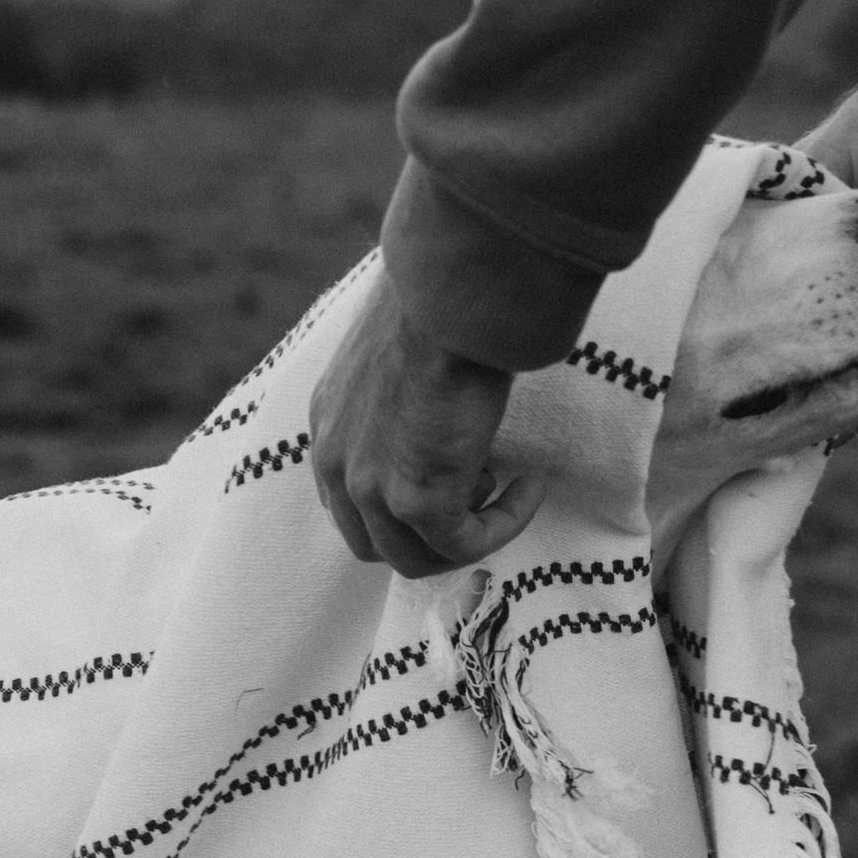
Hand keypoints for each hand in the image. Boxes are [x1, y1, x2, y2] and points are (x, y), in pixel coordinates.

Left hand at [310, 277, 544, 577]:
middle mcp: (336, 461)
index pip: (344, 499)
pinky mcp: (417, 501)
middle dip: (425, 535)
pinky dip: (503, 526)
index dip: (395, 507)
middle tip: (477, 497)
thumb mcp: (398, 349)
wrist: (452, 299)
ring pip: (412, 558)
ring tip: (506, 491)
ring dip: (465, 537)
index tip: (448, 481)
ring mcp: (370, 487)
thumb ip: (401, 388)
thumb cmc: (438, 304)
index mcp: (328, 423)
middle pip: (371, 542)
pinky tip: (530, 487)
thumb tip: (439, 400)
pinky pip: (464, 545)